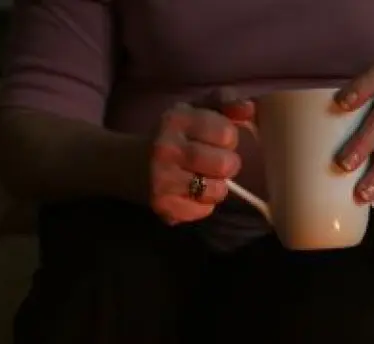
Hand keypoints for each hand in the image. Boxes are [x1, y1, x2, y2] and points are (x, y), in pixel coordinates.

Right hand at [149, 102, 242, 224]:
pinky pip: (204, 210)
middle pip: (226, 164)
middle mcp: (167, 148)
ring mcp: (162, 178)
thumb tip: (249, 108)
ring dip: (216, 186)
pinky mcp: (163, 205)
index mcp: (177, 119)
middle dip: (226, 165)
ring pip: (218, 190)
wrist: (124, 164)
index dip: (227, 139)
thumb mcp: (193, 110)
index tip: (215, 140)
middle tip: (212, 163)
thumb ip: (224, 104)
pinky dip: (203, 204)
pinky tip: (189, 193)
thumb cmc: (170, 136)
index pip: (227, 133)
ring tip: (202, 178)